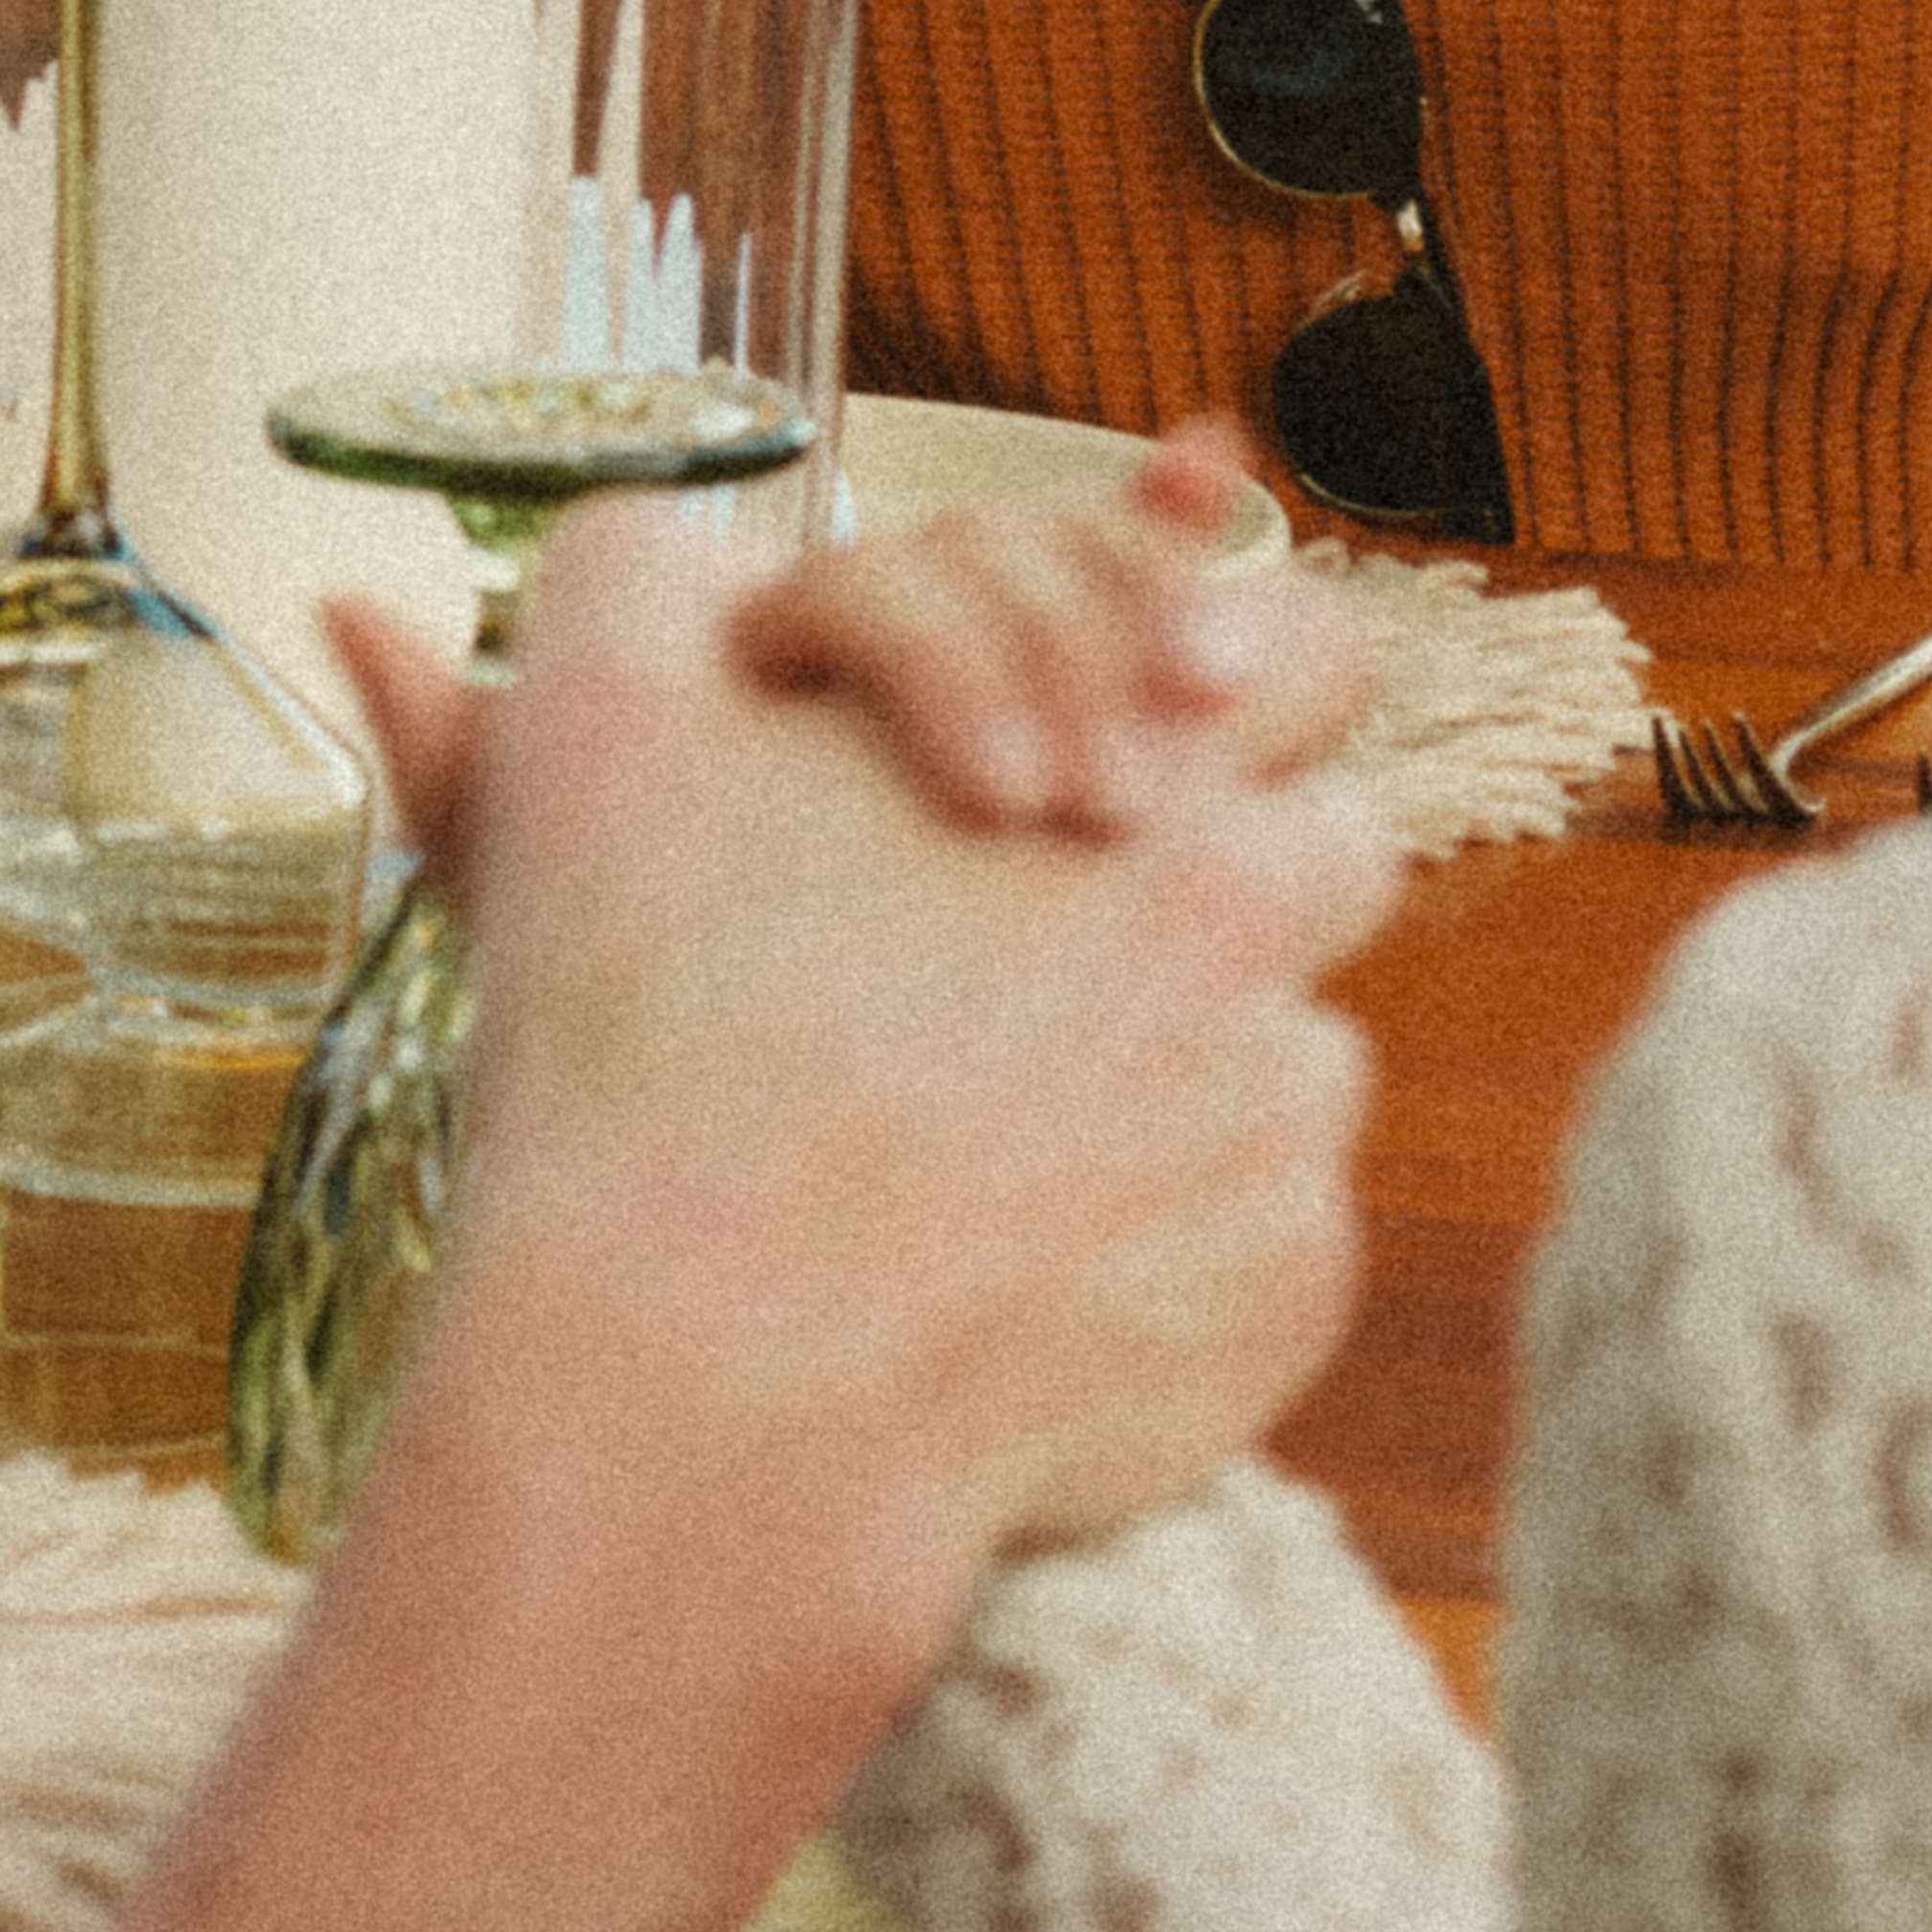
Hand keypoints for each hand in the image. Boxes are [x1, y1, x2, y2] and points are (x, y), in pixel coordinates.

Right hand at [362, 487, 1386, 1645]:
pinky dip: (1180, 1250)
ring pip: (1301, 1050)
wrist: (712, 1384)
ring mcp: (1286, 1108)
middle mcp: (1250, 905)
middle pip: (1338, 840)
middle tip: (1090, 934)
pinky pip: (1275, 1236)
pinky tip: (1031, 1279)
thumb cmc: (639, 1045)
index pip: (1284, 636)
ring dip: (1204, 1070)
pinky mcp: (1293, 1285)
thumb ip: (639, 589)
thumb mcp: (593, 745)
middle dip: (1242, 872)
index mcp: (1134, 747)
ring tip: (1020, 1134)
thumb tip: (673, 547)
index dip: (1207, 674)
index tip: (1104, 771)